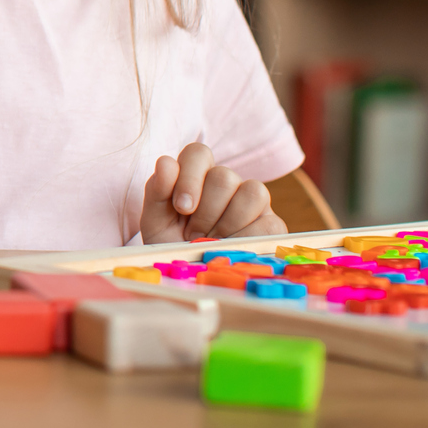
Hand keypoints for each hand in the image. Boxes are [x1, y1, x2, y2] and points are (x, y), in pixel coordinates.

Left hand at [140, 142, 284, 243]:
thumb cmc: (172, 243)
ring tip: (212, 240)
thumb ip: (157, 190)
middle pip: (224, 176)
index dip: (189, 177)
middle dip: (206, 211)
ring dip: (227, 223)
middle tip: (194, 234)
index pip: (198, 153)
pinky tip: (230, 247)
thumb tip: (166, 163)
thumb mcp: (156, 220)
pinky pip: (268, 223)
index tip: (181, 208)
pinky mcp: (271, 225)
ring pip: (253, 192)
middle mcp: (227, 182)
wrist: (190, 274)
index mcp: (197, 174)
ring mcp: (252, 201)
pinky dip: (246, 238)